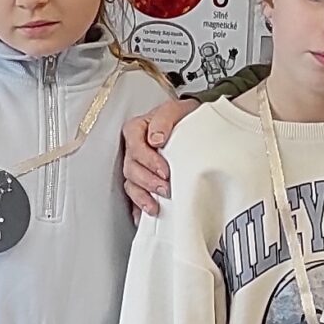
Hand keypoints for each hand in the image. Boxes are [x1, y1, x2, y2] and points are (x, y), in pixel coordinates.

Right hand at [121, 99, 198, 215]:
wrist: (192, 125)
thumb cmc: (182, 117)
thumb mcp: (176, 109)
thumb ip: (164, 119)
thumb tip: (155, 138)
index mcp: (136, 129)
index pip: (135, 146)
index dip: (148, 161)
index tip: (165, 170)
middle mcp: (133, 149)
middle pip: (131, 168)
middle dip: (148, 181)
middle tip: (166, 188)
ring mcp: (136, 166)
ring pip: (131, 184)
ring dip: (143, 196)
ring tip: (156, 206)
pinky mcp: (141, 180)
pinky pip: (134, 196)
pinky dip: (138, 207)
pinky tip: (146, 215)